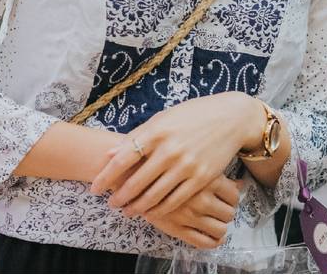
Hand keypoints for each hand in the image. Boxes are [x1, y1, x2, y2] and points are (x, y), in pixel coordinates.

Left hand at [90, 92, 265, 217]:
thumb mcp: (163, 119)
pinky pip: (175, 200)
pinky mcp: (202, 178)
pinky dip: (160, 209)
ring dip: (137, 207)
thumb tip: (110, 155)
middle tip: (111, 204)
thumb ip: (137, 137)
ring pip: (154, 196)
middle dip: (120, 197)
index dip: (106, 177)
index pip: (123, 159)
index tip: (95, 188)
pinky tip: (152, 211)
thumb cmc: (194, 115)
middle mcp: (170, 150)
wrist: (231, 118)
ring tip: (128, 211)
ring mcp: (187, 165)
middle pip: (136, 182)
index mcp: (157, 132)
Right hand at [145, 175, 241, 248]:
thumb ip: (219, 176)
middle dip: (226, 212)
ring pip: (220, 229)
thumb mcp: (197, 165)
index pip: (234, 196)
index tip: (227, 199)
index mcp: (209, 180)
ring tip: (217, 221)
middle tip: (221, 209)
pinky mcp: (177, 229)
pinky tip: (215, 238)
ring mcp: (190, 216)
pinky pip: (203, 242)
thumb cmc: (169, 167)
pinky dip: (214, 242)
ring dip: (221, 226)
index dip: (232, 199)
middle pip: (229, 213)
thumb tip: (240, 185)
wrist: (137, 176)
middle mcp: (202, 199)